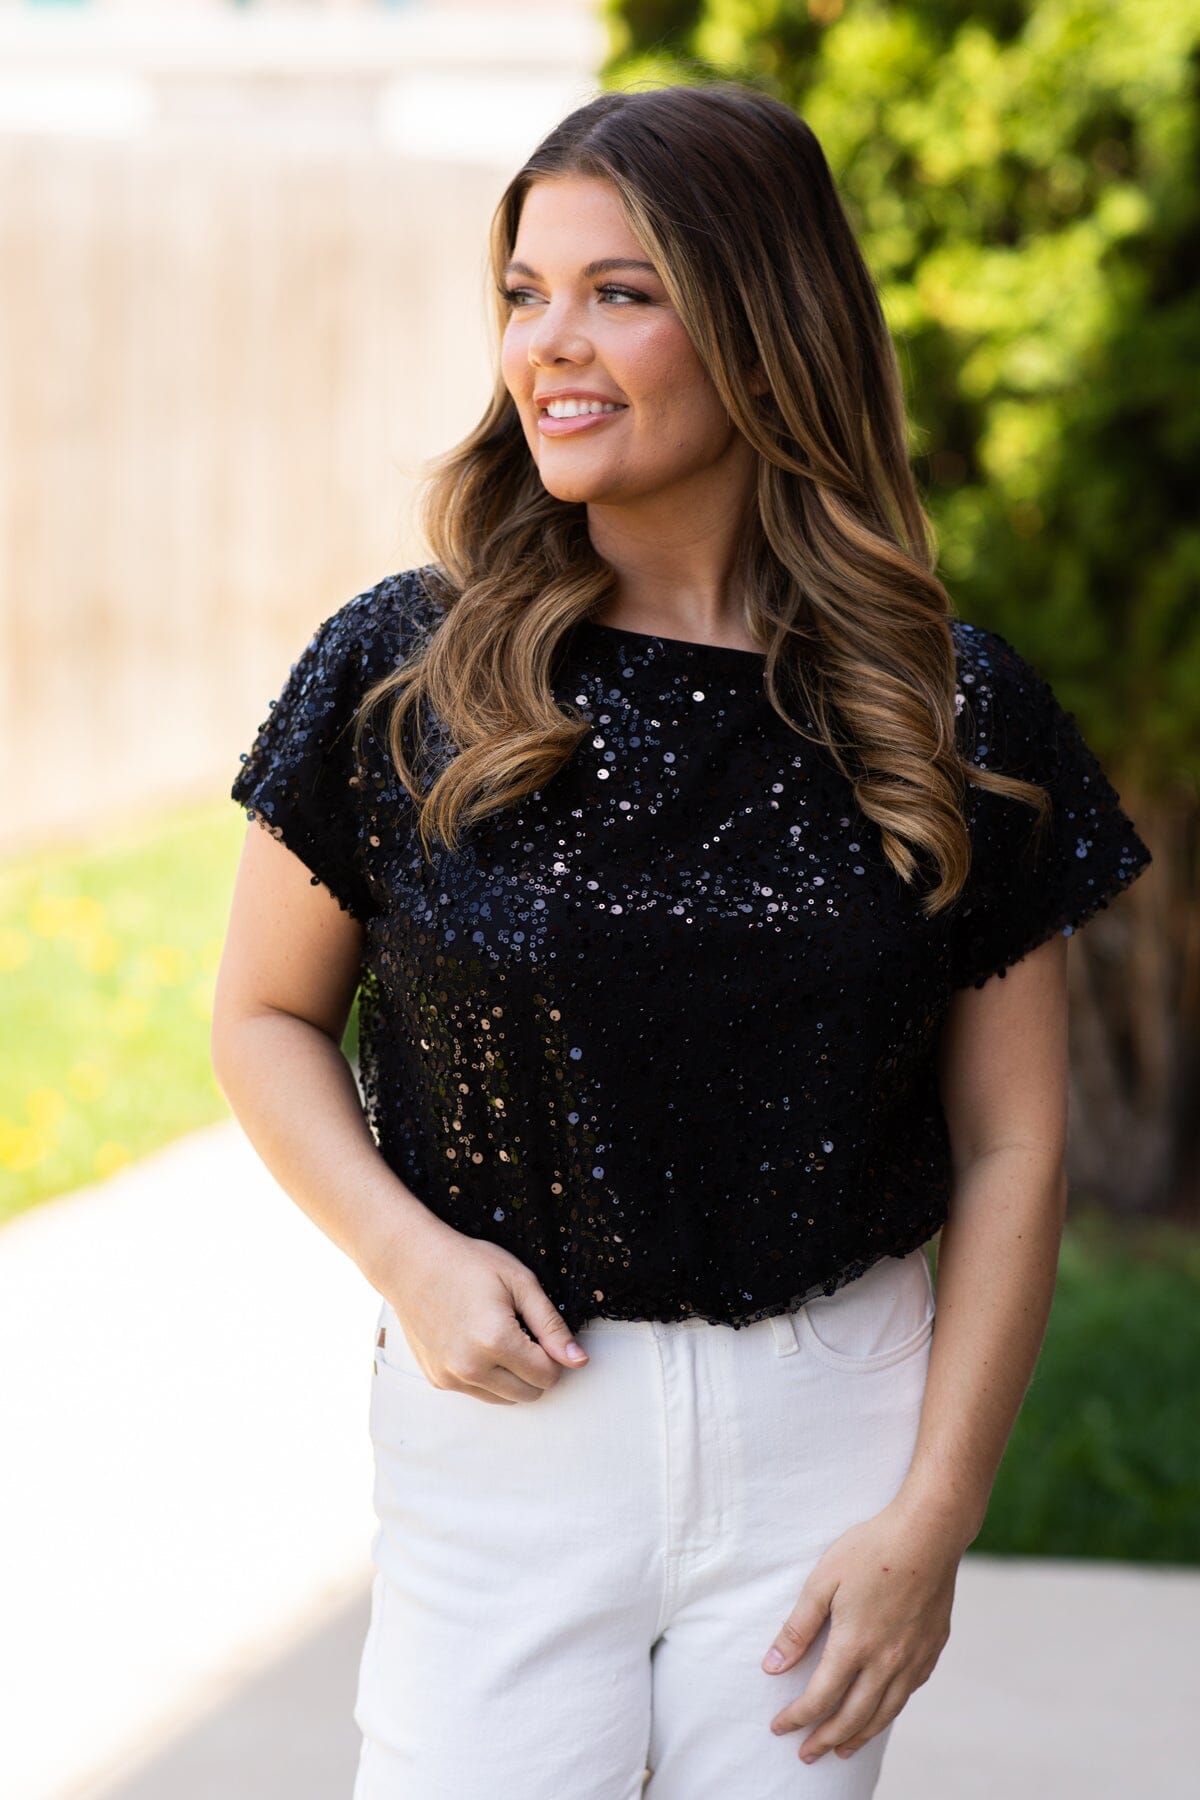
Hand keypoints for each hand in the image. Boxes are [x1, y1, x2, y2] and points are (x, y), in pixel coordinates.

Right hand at [377, 1216, 589, 1404]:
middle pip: (530, 1394)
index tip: (541, 1330)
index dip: (554, 1354)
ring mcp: (451, 1378)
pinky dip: (487, 1376)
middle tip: (523, 1333)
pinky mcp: (438, 1381)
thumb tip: (579, 1361)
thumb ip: (551, 1325)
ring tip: (499, 1337)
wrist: (411, 1263)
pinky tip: (476, 1342)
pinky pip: (478, 1393)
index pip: (548, 1375)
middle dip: (536, 1369)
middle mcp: (471, 1368)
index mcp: (496, 1341)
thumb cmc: (468, 1263)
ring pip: (505, 1399)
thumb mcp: (520, 1282)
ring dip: (512, 1377)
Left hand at [760, 1498, 961, 1762]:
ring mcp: (913, 1658)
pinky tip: (882, 1712)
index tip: (778, 1728)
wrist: (929, 1533)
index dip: (797, 1718)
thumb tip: (773, 1667)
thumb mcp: (823, 1580)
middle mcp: (886, 1662)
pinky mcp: (932, 1649)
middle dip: (825, 1740)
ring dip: (859, 1736)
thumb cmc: (871, 1549)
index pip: (820, 1699)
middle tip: (806, 1755)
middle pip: (852, 1717)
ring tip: (842, 1750)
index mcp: (854, 1645)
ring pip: (884, 1713)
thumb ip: (798, 1627)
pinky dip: (890, 1711)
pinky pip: (908, 1693)